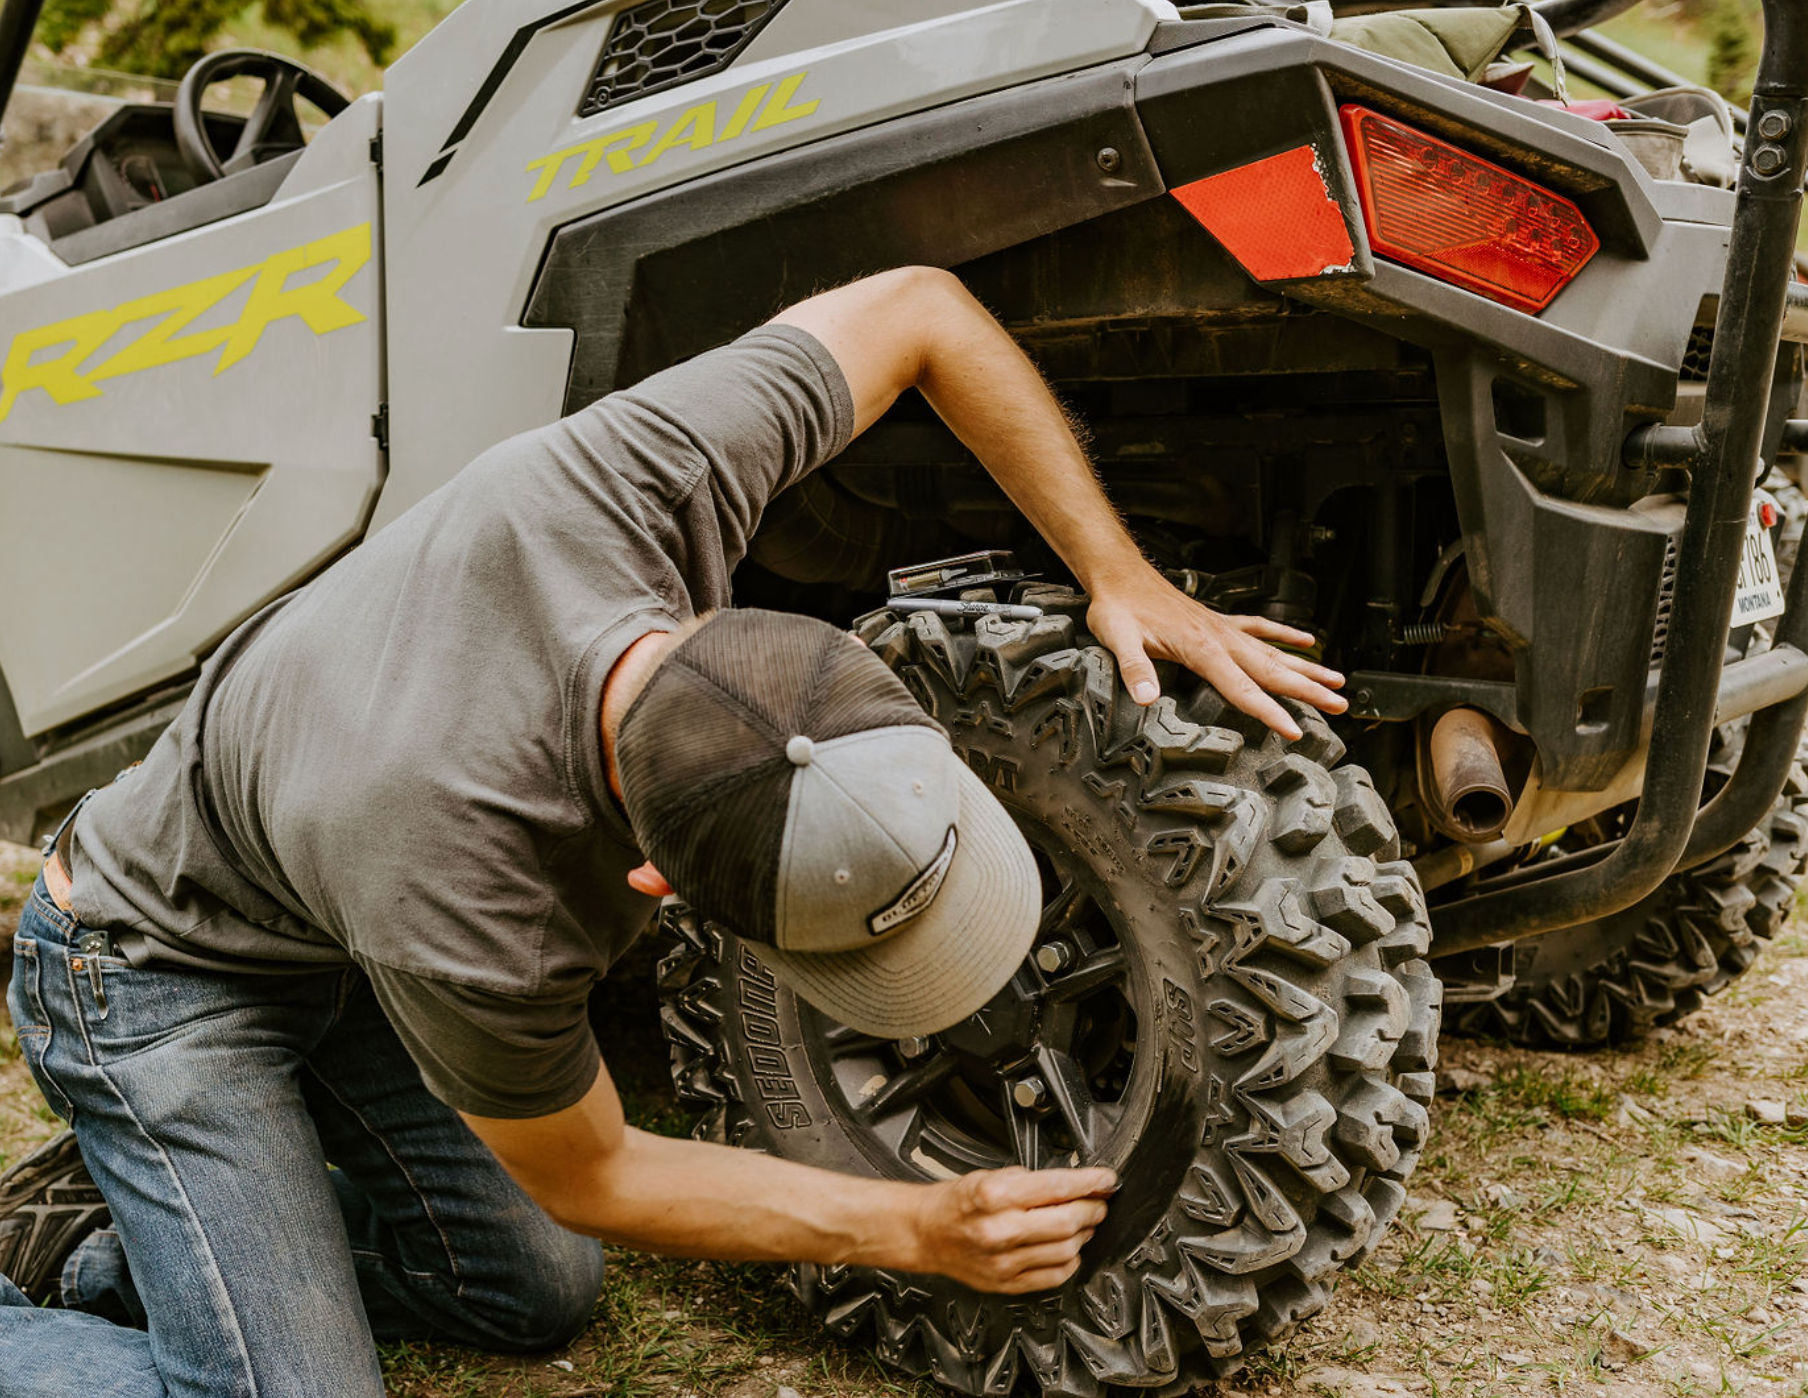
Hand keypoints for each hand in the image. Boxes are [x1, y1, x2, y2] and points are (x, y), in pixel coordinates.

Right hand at [908, 1165, 1114, 1292]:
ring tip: (1083, 1223)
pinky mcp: (1006, 1284)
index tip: (1107, 1180)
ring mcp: (1003, 1262)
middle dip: (1092, 1209)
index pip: (1056, 1187)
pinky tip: (1069, 1249)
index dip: (1090, 1182)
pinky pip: (1053, 1277)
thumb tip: (1070, 1185)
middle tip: (1099, 1202)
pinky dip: (1070, 1261)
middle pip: (1067, 1222)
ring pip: (1066, 1250)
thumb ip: (1029, 1180)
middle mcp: (999, 1230)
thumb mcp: (988, 1175)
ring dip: (1083, 1234)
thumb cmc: (954, 1202)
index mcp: (993, 1196)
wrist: (924, 1232)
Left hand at [1085, 566, 1346, 740]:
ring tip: (1339, 682)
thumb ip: (1135, 669)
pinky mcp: (1219, 622)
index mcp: (1202, 649)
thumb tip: (1146, 699)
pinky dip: (1285, 635)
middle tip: (1341, 706)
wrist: (1121, 575)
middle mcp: (1221, 638)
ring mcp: (1224, 629)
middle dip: (1309, 691)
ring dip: (1307, 668)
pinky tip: (1306, 642)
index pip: (1243, 689)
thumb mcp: (1118, 639)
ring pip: (1275, 652)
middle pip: (1273, 671)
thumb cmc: (1118, 608)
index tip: (1294, 731)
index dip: (1270, 712)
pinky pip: (1261, 628)